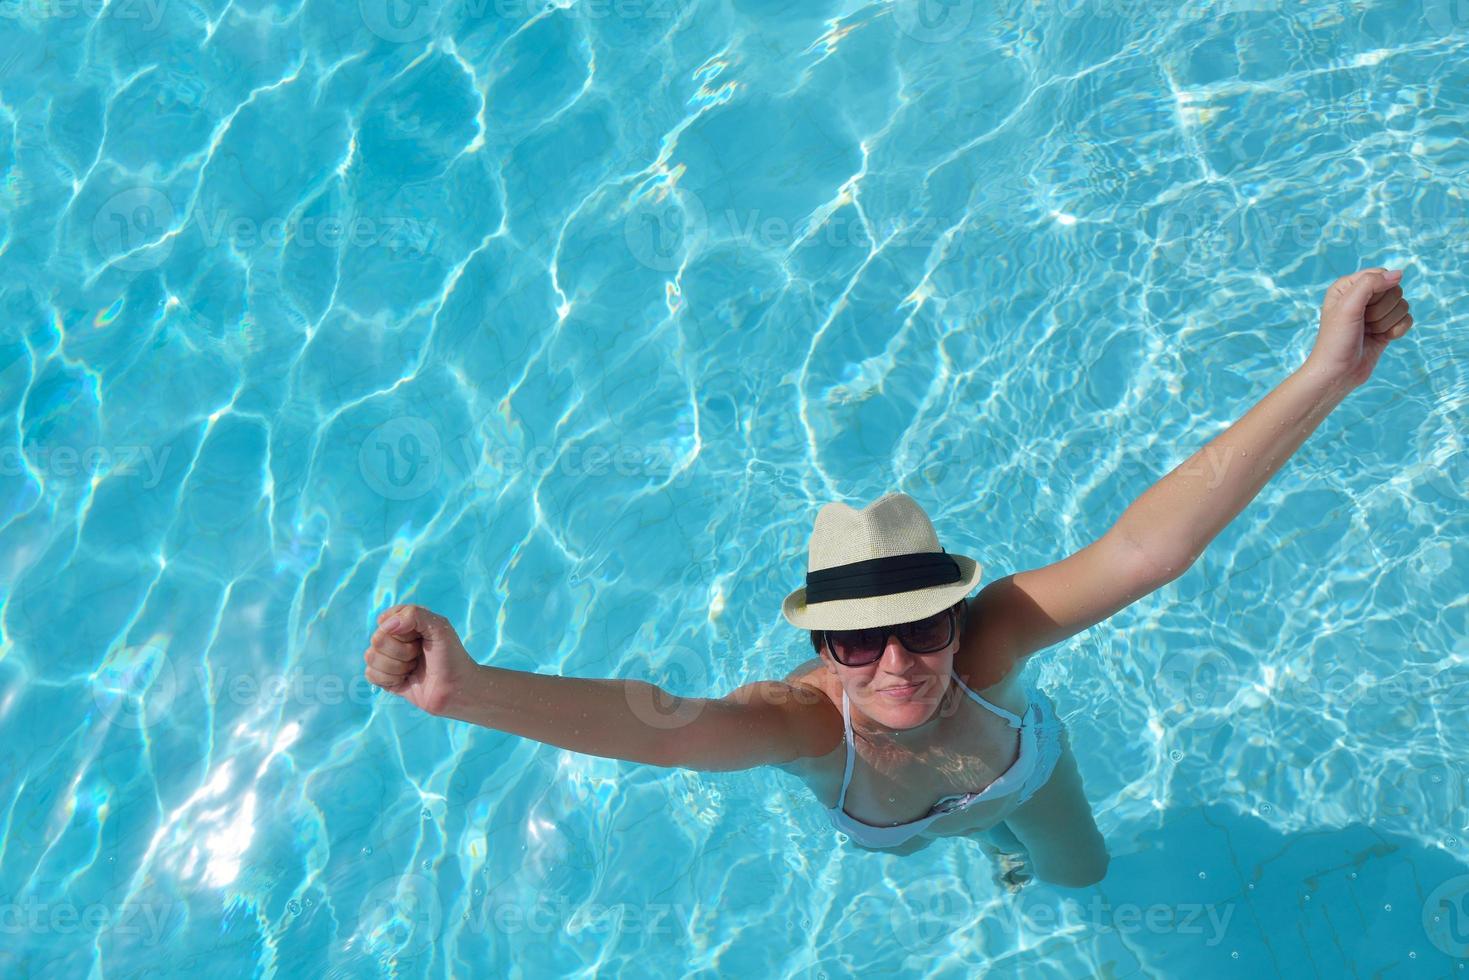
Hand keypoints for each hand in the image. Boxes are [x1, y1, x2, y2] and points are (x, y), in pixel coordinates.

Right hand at [363, 604, 476, 715]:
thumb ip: (414, 614)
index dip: (403, 632)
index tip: (421, 637)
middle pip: (377, 640)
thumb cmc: (451, 656)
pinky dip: (389, 679)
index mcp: (406, 621)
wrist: (456, 689)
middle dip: (402, 651)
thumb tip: (386, 625)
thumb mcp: (440, 627)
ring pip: (371, 657)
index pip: (386, 620)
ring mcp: (389, 657)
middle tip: (419, 655)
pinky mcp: (385, 677)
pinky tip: (405, 679)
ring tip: (414, 668)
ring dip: (397, 666)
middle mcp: (395, 637)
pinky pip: (370, 674)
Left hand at [1305, 266, 1414, 389]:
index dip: (1378, 290)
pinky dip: (1397, 330)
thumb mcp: (1348, 306)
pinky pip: (1407, 319)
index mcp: (1347, 286)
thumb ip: (1370, 284)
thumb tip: (1399, 274)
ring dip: (1386, 322)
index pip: (1380, 275)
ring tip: (1368, 332)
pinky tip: (1382, 338)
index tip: (1362, 307)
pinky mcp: (1385, 327)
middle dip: (1381, 310)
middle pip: (1394, 290)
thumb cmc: (1336, 340)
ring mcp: (1375, 313)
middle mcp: (1361, 296)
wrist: (1338, 373)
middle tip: (1363, 323)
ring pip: (1402, 305)